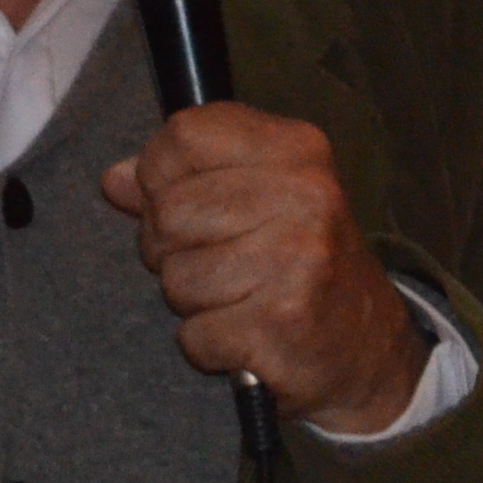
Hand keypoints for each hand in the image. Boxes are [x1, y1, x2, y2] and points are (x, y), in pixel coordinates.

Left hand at [100, 104, 426, 434]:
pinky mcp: (282, 324)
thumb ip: (185, 180)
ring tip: (238, 299)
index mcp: (295, 149)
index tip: (183, 201)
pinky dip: (209, 346)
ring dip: (193, 302)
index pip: (183, 136)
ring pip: (175, 279)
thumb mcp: (260, 198)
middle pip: (167, 212)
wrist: (368, 346)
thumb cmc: (302, 263)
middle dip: (171, 249)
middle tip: (218, 264)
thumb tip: (115, 179)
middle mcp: (304, 196)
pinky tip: (246, 335)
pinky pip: (193, 335)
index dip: (160, 174)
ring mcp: (296, 261)